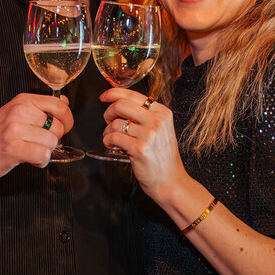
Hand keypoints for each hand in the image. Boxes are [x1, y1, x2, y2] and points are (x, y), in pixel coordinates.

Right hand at [0, 93, 73, 181]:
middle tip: (39, 143)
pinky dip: (40, 162)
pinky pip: (42, 155)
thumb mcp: (16, 112)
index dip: (67, 119)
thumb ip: (40, 107)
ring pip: (52, 143)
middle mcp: (19, 112)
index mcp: (22, 100)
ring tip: (31, 151)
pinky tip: (30, 159)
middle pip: (58, 127)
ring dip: (45, 152)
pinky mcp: (13, 148)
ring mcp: (15, 130)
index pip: (59, 105)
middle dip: (54, 139)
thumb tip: (64, 101)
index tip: (63, 127)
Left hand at [101, 88, 186, 202]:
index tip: (104, 96)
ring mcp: (149, 135)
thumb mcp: (161, 129)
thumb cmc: (162, 156)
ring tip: (112, 137)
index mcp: (162, 112)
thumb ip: (145, 114)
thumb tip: (120, 102)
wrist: (170, 181)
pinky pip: (113, 137)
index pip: (133, 95)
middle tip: (108, 120)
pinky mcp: (139, 149)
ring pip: (115, 123)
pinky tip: (112, 145)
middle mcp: (157, 121)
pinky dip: (107, 140)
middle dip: (108, 112)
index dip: (114, 93)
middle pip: (121, 105)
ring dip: (107, 130)